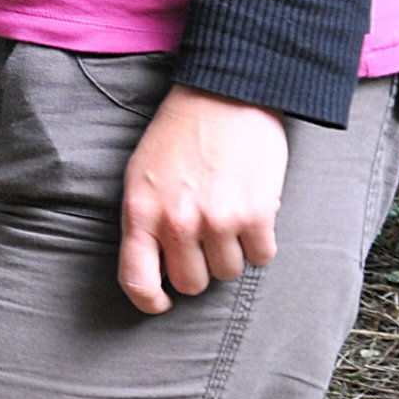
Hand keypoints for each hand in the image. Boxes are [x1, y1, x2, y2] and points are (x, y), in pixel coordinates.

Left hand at [117, 84, 288, 314]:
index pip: (137, 280)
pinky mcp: (256, 214)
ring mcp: (217, 220)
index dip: (149, 301)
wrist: (224, 95)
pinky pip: (261, 257)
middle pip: (191, 284)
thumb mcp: (141, 176)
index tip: (161, 303)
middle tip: (203, 239)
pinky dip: (260, 242)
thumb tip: (154, 268)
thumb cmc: (178, 136)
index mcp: (140, 212)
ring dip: (231, 252)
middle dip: (198, 267)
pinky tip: (252, 213)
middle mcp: (176, 222)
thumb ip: (144, 222)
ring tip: (227, 216)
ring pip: (228, 272)